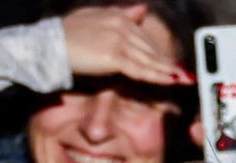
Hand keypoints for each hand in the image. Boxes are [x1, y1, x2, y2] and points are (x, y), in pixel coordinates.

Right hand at [61, 3, 193, 84]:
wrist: (49, 46)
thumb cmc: (67, 35)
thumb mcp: (96, 18)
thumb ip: (121, 15)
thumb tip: (141, 9)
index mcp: (118, 16)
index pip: (145, 37)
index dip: (160, 52)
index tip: (173, 63)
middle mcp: (121, 25)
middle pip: (151, 48)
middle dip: (169, 63)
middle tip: (186, 74)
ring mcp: (118, 40)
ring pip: (149, 58)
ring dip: (168, 70)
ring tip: (183, 79)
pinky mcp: (114, 56)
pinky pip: (140, 69)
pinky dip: (156, 76)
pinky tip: (169, 81)